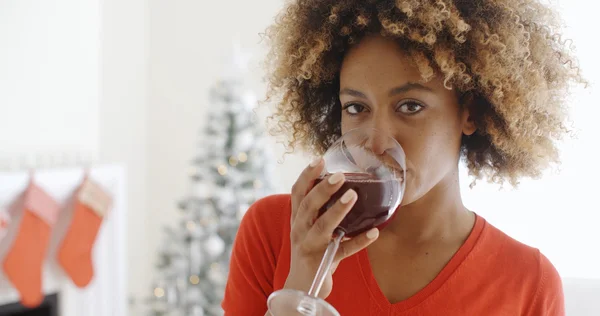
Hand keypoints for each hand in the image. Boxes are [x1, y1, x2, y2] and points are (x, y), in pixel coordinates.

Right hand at [283, 158, 379, 298]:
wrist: (302, 287)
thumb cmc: (311, 250)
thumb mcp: (309, 227)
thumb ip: (320, 208)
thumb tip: (345, 183)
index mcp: (298, 218)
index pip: (298, 192)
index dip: (307, 175)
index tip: (320, 160)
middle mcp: (300, 230)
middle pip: (309, 206)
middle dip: (323, 189)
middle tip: (340, 175)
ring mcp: (310, 246)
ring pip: (322, 227)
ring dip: (338, 210)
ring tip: (353, 195)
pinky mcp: (323, 262)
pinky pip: (343, 251)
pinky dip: (359, 242)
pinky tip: (375, 232)